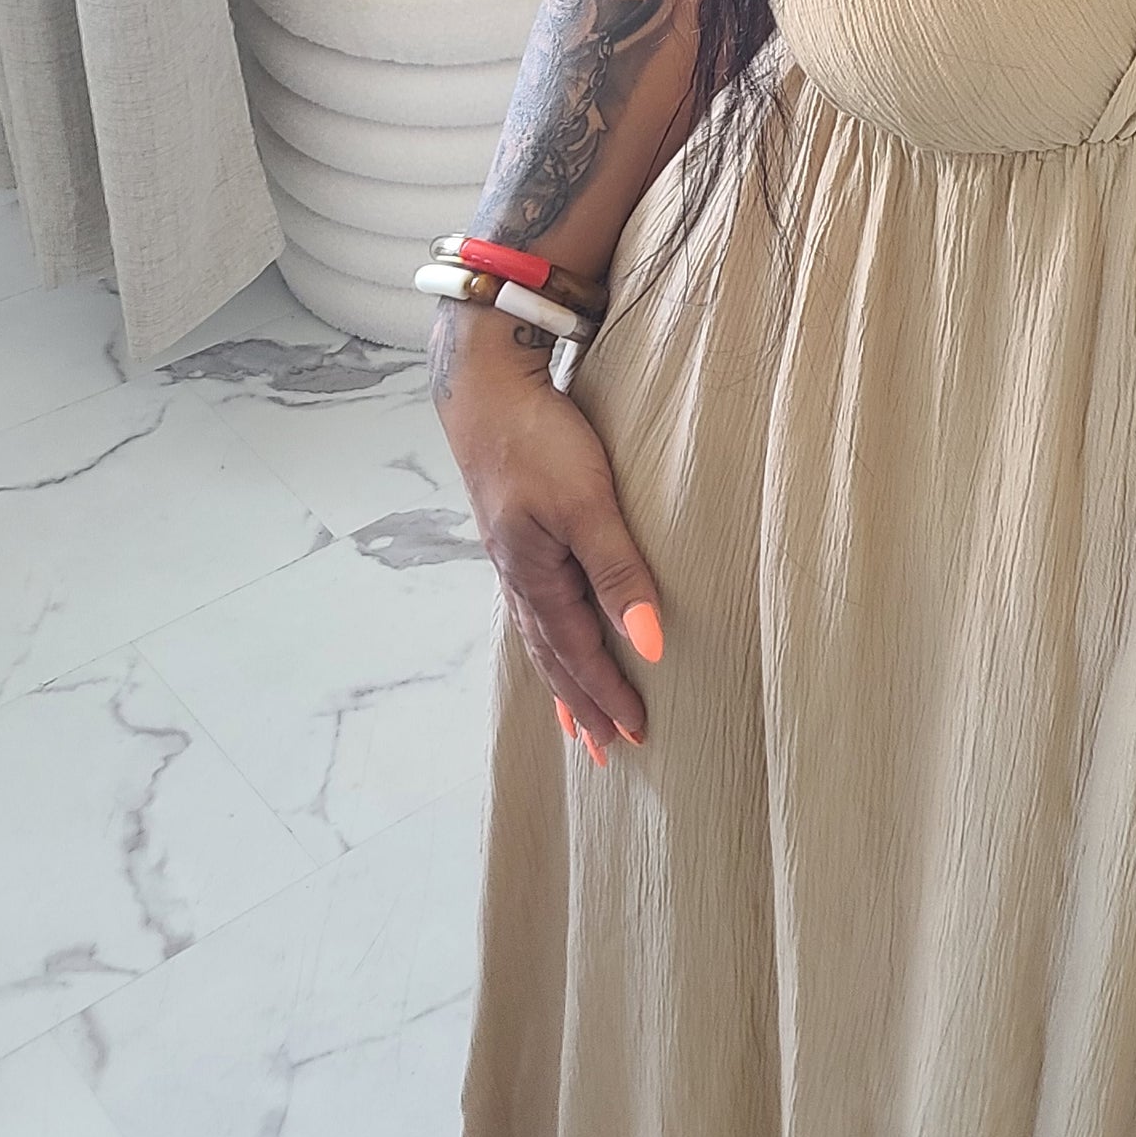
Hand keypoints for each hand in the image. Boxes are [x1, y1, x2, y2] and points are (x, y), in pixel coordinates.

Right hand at [436, 317, 659, 756]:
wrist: (485, 385)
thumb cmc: (539, 438)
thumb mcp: (587, 504)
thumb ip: (619, 572)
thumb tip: (651, 642)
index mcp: (535, 577)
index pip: (579, 654)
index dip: (608, 695)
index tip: (636, 734)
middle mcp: (519, 575)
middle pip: (553, 657)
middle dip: (580, 705)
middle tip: (606, 750)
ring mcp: (513, 555)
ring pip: (540, 635)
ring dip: (561, 680)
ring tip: (576, 718)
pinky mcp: (516, 532)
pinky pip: (534, 606)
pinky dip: (548, 638)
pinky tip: (552, 637)